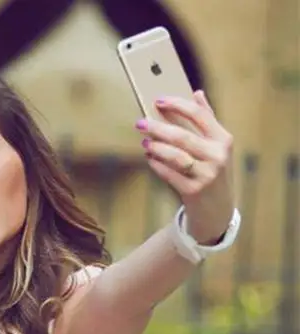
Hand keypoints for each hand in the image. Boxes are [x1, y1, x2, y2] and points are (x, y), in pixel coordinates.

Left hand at [136, 90, 234, 243]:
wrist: (217, 210)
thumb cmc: (213, 171)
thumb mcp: (217, 146)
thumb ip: (208, 120)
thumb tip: (197, 93)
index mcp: (223, 139)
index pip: (199, 115)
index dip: (178, 105)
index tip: (158, 101)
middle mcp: (217, 155)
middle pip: (182, 136)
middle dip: (158, 128)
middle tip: (140, 123)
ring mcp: (206, 175)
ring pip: (175, 156)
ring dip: (156, 147)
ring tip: (145, 142)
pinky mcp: (193, 191)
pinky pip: (170, 175)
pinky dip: (157, 165)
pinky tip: (149, 159)